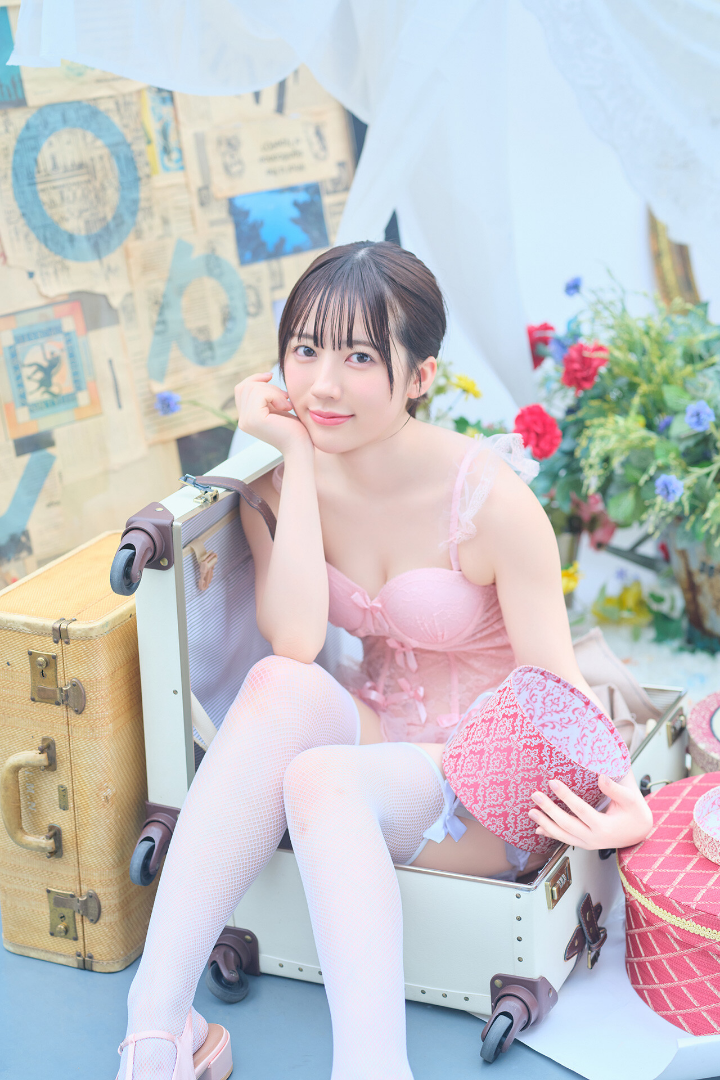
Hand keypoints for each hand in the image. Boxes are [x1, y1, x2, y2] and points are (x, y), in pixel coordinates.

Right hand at [234, 372, 310, 454]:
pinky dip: (275, 396)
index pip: (241, 389)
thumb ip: (268, 396)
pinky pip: (260, 394)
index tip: (271, 376)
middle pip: (245, 386)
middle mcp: (242, 420)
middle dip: (267, 386)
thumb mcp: (277, 407)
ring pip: (252, 388)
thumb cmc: (294, 428)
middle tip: (285, 397)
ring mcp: (246, 421)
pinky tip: (286, 408)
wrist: (301, 446)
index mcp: (246, 417)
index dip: (255, 378)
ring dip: (274, 391)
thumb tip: (266, 376)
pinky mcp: (254, 419)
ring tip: (287, 405)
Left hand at [528, 773, 652, 850]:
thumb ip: (615, 789)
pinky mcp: (585, 843)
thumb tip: (601, 777)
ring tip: (531, 812)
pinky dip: (551, 834)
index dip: (566, 797)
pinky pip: (565, 839)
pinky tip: (538, 828)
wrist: (639, 832)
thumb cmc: (635, 812)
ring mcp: (588, 843)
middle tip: (535, 795)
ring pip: (563, 836)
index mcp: (605, 827)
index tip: (552, 782)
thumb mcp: (631, 799)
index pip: (581, 811)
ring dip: (545, 824)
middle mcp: (594, 839)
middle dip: (549, 810)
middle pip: (567, 825)